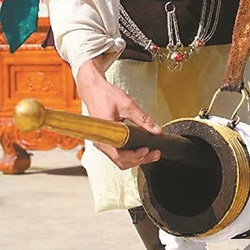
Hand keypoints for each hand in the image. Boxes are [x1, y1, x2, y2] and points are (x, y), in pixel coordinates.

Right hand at [76, 56, 161, 170]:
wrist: (92, 88)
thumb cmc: (105, 95)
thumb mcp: (127, 105)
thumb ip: (143, 119)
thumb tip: (157, 131)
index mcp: (104, 136)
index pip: (120, 156)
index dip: (136, 156)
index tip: (148, 150)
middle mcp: (101, 142)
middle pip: (121, 161)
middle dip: (140, 160)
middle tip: (155, 154)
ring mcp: (103, 142)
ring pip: (120, 159)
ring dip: (136, 158)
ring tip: (151, 152)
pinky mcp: (105, 140)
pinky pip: (117, 153)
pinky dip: (130, 154)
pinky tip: (141, 148)